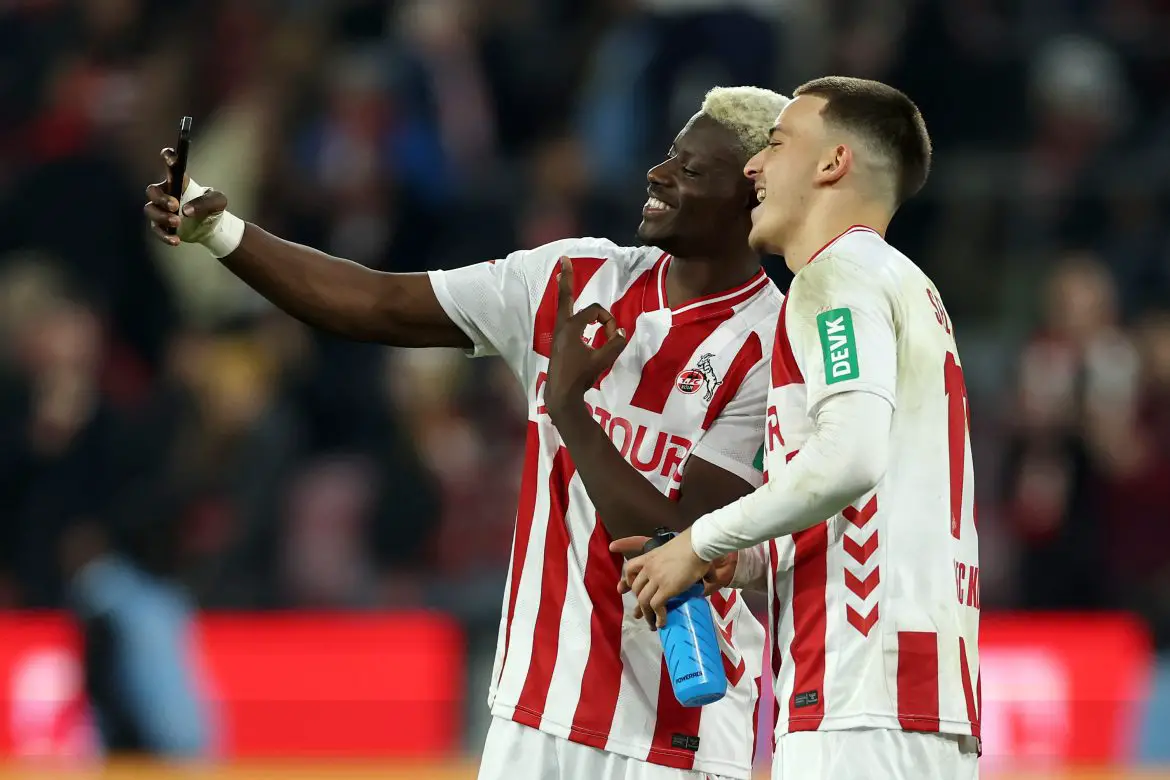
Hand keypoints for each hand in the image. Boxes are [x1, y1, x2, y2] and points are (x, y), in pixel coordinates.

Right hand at [143, 148, 226, 246]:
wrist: (213, 227)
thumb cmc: (213, 208)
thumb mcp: (218, 202)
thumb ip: (205, 202)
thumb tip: (186, 210)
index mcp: (179, 181)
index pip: (170, 165)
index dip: (168, 157)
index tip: (170, 157)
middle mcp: (166, 192)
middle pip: (152, 191)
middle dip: (161, 198)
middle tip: (175, 206)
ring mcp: (161, 209)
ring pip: (150, 210)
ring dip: (162, 217)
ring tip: (177, 223)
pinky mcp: (161, 225)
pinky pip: (157, 229)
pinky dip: (165, 235)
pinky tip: (176, 240)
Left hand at [545, 257, 626, 419]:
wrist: (561, 394)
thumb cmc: (581, 376)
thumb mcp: (603, 360)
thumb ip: (614, 344)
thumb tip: (621, 332)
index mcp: (572, 327)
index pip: (596, 312)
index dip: (608, 320)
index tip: (613, 337)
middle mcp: (562, 326)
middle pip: (566, 296)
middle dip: (567, 278)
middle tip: (564, 259)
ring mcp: (558, 333)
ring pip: (562, 306)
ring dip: (565, 290)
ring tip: (562, 274)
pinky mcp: (558, 341)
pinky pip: (564, 317)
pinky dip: (567, 307)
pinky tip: (568, 305)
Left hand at [616, 527, 710, 627]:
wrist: (698, 544)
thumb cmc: (696, 545)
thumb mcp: (684, 554)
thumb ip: (687, 563)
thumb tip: (712, 577)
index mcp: (651, 556)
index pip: (630, 568)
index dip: (626, 581)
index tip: (623, 590)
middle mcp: (649, 568)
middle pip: (636, 588)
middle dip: (637, 602)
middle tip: (639, 613)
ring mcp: (656, 579)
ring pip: (643, 600)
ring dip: (646, 614)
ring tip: (651, 623)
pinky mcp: (665, 589)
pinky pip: (655, 606)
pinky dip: (657, 617)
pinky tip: (661, 623)